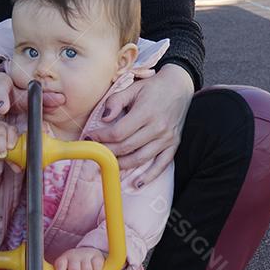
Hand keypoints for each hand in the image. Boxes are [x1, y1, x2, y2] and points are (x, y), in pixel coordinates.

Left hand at [89, 65, 193, 184]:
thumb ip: (115, 101)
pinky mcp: (174, 144)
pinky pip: (161, 164)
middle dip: (107, 152)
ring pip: (140, 158)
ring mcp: (167, 138)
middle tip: (95, 152)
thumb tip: (103, 119)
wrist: (180, 86)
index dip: (102, 137)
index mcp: (146, 112)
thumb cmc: (153, 87)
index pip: (118, 132)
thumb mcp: (133, 88)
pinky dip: (149, 176)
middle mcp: (157, 127)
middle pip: (127, 147)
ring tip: (108, 165)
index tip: (90, 137)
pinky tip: (137, 183)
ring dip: (122, 164)